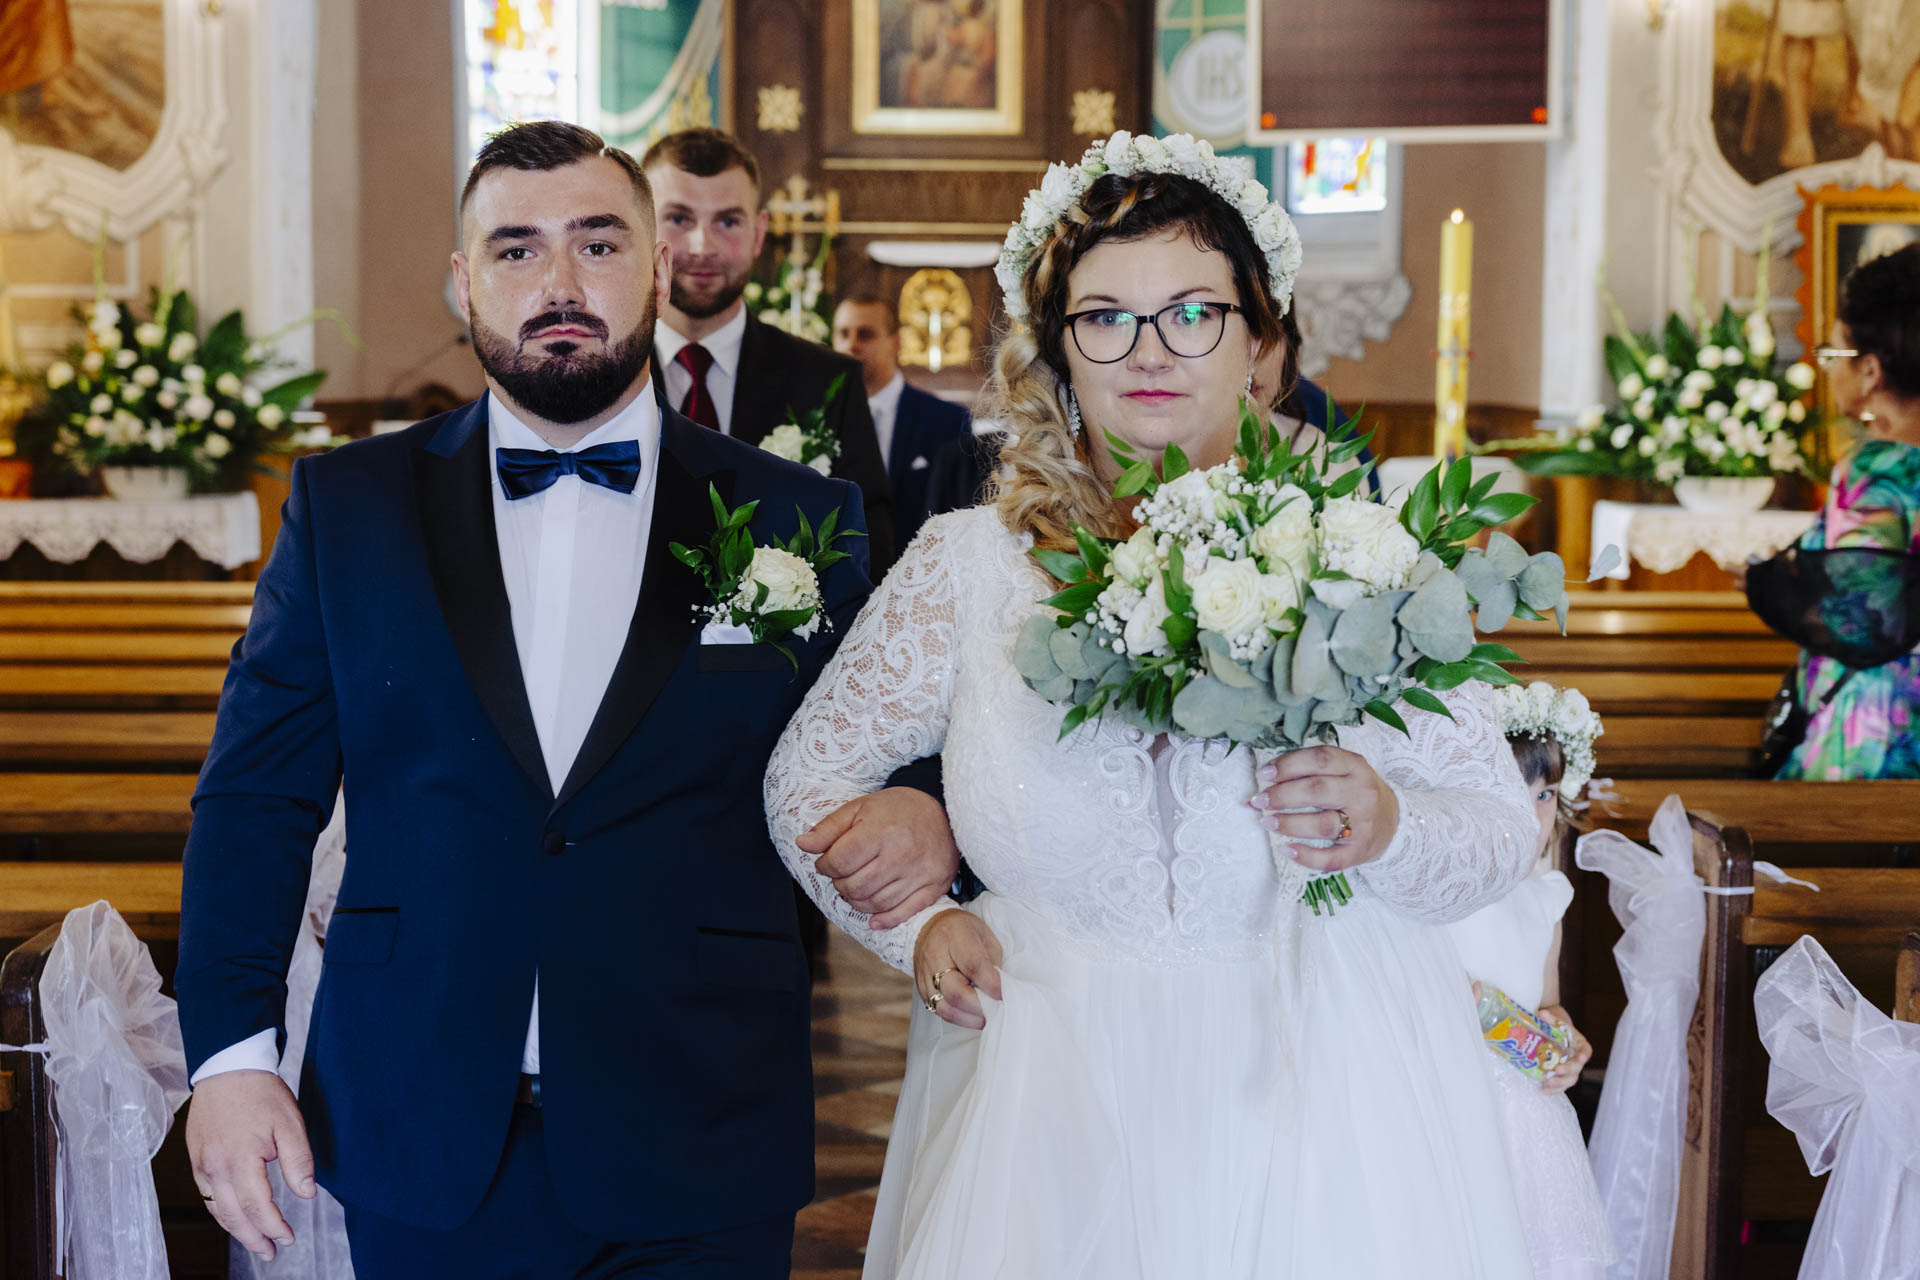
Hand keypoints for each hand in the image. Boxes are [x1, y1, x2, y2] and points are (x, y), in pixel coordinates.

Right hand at [186, 1069, 315, 1260]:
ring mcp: (201, 1165)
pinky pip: (207, 1195)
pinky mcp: (195, 1159)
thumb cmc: (261, 1094)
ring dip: (236, 1230)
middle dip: (253, 1239)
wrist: (227, 1068)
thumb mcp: (290, 1124)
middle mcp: (214, 1168)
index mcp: (239, 1161)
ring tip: (255, 1243)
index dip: (273, 1228)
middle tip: (270, 1254)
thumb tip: (306, 1194)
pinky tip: (235, 1217)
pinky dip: (221, 1212)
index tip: (288, 1239)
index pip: (257, 1207)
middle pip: (233, 1216)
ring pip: (217, 1209)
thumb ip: (299, 1162)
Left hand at [799, 787, 960, 928]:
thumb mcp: (860, 808)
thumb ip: (829, 828)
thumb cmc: (897, 809)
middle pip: (854, 886)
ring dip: (857, 901)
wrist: (945, 813)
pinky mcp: (933, 887)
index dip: (824, 866)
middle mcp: (900, 855)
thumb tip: (802, 844)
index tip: (826, 862)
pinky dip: (885, 920)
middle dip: (839, 884)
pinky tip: (874, 920)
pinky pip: (904, 912)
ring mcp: (918, 874)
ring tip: (855, 888)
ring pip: (875, 903)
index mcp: (879, 832)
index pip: (838, 863)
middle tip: (842, 874)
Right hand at [913, 908, 1003, 1029]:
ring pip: (946, 1008)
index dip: (992, 984)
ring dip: (971, 1017)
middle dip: (981, 1007)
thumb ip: (992, 962)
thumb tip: (1000, 989)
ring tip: (988, 1016)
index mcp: (955, 936)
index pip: (974, 966)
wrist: (930, 928)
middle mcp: (935, 957)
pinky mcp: (922, 992)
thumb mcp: (984, 935)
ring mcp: (925, 977)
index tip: (1005, 994)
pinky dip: (961, 1018)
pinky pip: (941, 1012)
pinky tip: (974, 1016)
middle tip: (998, 1008)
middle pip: (957, 993)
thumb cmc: (962, 931)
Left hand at [1247, 744, 1400, 871]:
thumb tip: (1262, 777)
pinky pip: (1331, 858)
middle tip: (1259, 800)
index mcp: (1355, 766)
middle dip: (1282, 795)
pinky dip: (1307, 856)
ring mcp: (1363, 824)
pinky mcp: (1360, 851)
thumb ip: (1309, 770)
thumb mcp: (1343, 770)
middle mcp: (1362, 793)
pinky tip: (1287, 850)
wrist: (1394, 821)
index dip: (1288, 765)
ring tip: (1267, 822)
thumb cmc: (1356, 791)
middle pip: (1317, 790)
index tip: (1264, 773)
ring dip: (1289, 824)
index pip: (1320, 759)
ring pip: (1323, 824)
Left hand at [1538, 1004, 1591, 1095]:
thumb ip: (1550, 1017)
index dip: (1585, 1054)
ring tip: (1547, 1083)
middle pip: (1576, 1067)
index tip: (1582, 1057)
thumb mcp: (1554, 1019)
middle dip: (1567, 1070)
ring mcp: (1569, 1068)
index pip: (1586, 1050)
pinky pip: (1561, 1085)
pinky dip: (1554, 1089)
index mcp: (1579, 1043)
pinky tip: (1544, 1090)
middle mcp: (1576, 1058)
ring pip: (1570, 1079)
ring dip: (1559, 1083)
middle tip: (1557, 1070)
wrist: (1553, 1031)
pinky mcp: (1561, 1075)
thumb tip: (1542, 1013)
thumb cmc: (1556, 1025)